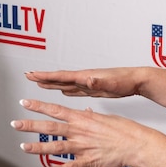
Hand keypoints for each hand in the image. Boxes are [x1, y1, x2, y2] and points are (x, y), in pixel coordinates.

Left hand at [10, 98, 156, 166]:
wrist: (137, 143)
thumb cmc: (124, 130)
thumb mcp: (105, 118)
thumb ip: (90, 116)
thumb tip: (84, 111)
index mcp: (82, 118)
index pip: (55, 110)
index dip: (38, 106)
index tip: (24, 102)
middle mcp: (79, 131)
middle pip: (50, 127)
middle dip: (30, 125)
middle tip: (15, 123)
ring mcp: (83, 147)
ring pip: (56, 147)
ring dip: (38, 147)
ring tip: (23, 147)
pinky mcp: (89, 161)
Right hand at [24, 67, 145, 98]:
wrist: (137, 80)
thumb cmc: (126, 81)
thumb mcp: (111, 83)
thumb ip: (99, 82)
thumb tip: (88, 80)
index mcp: (85, 77)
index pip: (61, 76)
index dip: (45, 76)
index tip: (32, 74)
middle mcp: (85, 78)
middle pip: (60, 77)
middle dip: (44, 77)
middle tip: (28, 75)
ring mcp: (89, 83)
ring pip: (66, 83)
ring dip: (53, 83)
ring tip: (40, 83)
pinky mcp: (94, 89)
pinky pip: (77, 90)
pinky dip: (68, 90)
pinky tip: (64, 92)